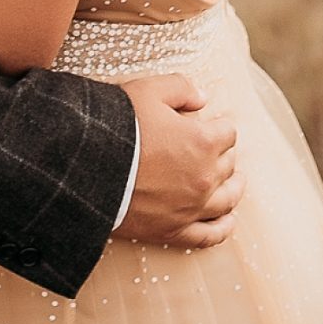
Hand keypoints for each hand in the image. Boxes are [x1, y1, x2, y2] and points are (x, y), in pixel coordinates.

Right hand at [112, 73, 244, 248]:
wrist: (86, 166)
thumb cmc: (118, 125)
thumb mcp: (149, 90)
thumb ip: (182, 88)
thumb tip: (203, 97)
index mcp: (204, 142)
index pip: (227, 132)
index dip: (217, 125)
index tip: (209, 124)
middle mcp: (205, 177)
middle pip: (228, 164)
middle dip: (222, 153)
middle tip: (213, 149)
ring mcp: (191, 208)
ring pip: (227, 199)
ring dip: (234, 188)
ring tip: (235, 183)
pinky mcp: (174, 230)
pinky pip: (209, 235)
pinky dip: (223, 228)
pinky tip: (227, 221)